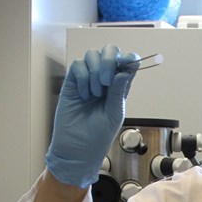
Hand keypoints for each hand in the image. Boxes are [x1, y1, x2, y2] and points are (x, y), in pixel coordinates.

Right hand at [45, 45, 140, 187]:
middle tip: (107, 81)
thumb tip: (125, 70)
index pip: (126, 63)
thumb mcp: (114, 114)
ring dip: (96, 71)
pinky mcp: (72, 83)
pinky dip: (82, 77)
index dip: (128, 58)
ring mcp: (88, 80)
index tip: (129, 62)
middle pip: (109, 52)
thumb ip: (119, 92)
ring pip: (92, 55)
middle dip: (109, 61)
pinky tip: (84, 95)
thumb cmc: (97, 137)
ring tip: (95, 93)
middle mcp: (104, 80)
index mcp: (119, 87)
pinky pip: (77, 65)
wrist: (77, 149)